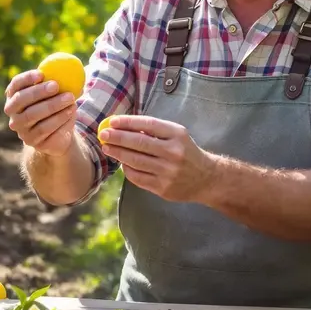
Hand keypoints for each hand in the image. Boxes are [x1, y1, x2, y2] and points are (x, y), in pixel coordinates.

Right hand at [3, 70, 77, 155]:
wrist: (58, 135)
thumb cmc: (55, 107)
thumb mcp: (55, 93)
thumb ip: (57, 81)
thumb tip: (68, 67)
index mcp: (14, 97)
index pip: (15, 85)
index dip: (26, 78)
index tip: (41, 74)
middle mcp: (13, 114)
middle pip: (21, 101)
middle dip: (38, 92)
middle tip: (56, 85)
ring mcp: (21, 130)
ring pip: (33, 116)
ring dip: (54, 107)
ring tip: (70, 100)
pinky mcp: (32, 142)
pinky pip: (46, 130)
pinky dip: (60, 120)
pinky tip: (71, 113)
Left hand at [99, 115, 217, 202]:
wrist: (206, 178)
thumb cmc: (186, 152)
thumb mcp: (177, 135)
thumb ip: (154, 131)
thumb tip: (123, 126)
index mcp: (177, 135)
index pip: (148, 124)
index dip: (128, 122)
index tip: (112, 121)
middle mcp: (173, 153)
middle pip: (139, 143)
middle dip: (118, 137)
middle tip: (104, 134)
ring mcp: (168, 172)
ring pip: (135, 161)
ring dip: (118, 153)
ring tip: (107, 147)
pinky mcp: (163, 188)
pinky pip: (138, 177)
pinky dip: (127, 169)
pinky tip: (122, 163)